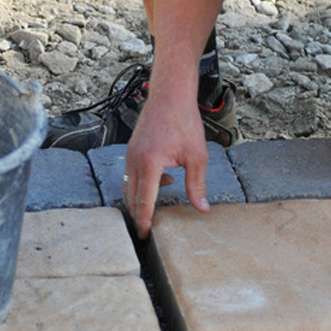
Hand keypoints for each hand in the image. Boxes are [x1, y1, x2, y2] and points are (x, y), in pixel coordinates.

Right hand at [121, 92, 210, 237]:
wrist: (171, 96)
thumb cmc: (184, 122)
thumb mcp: (196, 156)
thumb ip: (197, 185)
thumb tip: (202, 208)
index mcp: (149, 164)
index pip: (143, 201)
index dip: (144, 220)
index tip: (145, 235)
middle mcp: (134, 160)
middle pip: (130, 196)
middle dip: (138, 214)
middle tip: (146, 228)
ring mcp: (130, 153)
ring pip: (128, 185)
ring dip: (139, 198)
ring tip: (156, 205)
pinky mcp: (132, 148)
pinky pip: (130, 173)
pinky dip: (141, 183)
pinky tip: (163, 179)